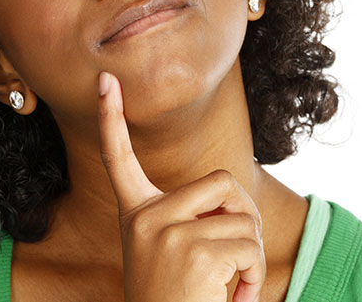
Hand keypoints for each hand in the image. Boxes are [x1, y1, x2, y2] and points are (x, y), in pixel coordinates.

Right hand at [98, 72, 265, 301]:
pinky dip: (254, 277)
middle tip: (239, 262)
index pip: (121, 160)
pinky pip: (249, 246)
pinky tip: (232, 301)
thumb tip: (233, 201)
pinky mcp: (190, 249)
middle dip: (245, 219)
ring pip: (243, 219)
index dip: (114, 120)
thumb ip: (194, 221)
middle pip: (222, 183)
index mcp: (137, 216)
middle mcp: (143, 218)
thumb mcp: (177, 256)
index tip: (106, 81)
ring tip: (229, 292)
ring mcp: (164, 231)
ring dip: (252, 259)